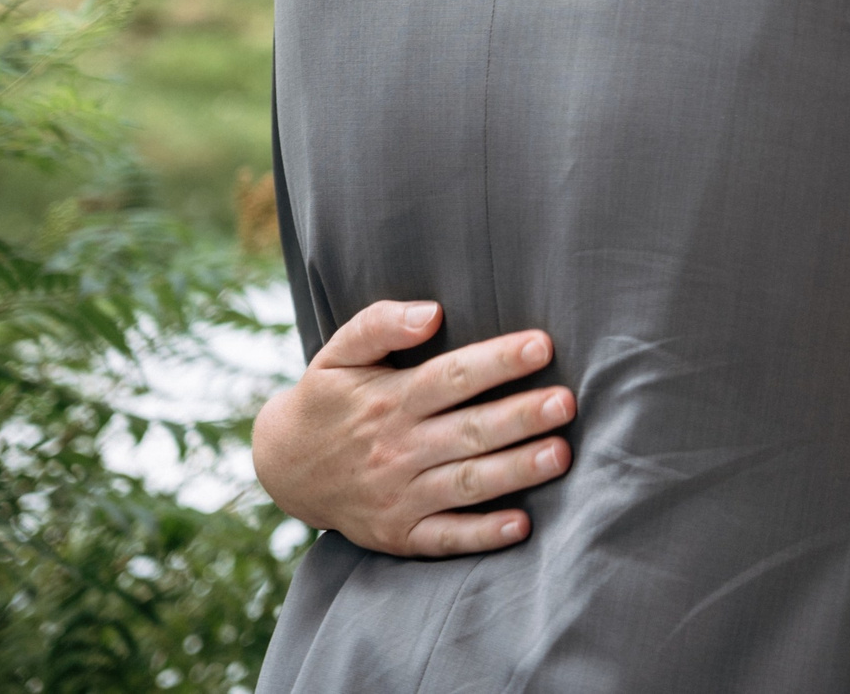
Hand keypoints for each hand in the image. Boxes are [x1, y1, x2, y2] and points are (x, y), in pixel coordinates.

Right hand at [252, 299, 574, 556]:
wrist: (282, 468)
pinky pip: (445, 537)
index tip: (542, 345)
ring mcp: (399, 496)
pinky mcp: (400, 534)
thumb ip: (380, 324)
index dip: (496, 362)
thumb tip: (431, 312)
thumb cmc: (328, 399)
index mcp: (389, 401)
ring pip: (466, 483)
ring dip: (515, 471)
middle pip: (468, 431)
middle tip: (566, 402)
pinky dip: (482, 534)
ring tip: (561, 455)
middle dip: (520, 417)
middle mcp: (397, 450)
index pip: (449, 377)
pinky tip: (521, 525)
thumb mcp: (338, 353)